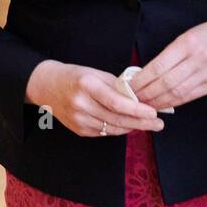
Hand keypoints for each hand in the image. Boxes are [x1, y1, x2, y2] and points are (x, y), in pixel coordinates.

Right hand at [25, 60, 163, 136]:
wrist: (47, 87)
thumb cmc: (76, 77)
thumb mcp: (97, 74)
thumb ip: (118, 86)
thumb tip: (141, 98)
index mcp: (87, 86)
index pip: (116, 103)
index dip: (137, 110)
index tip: (154, 112)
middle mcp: (81, 104)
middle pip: (117, 119)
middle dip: (141, 123)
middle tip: (159, 124)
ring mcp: (78, 120)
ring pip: (112, 129)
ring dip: (133, 127)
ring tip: (149, 125)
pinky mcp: (78, 130)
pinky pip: (104, 132)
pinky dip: (119, 129)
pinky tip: (130, 125)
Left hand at [131, 17, 206, 110]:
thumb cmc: (205, 36)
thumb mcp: (184, 37)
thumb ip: (167, 56)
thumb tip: (144, 76)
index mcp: (188, 43)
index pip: (159, 66)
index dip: (142, 80)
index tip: (129, 86)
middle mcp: (199, 58)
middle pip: (167, 82)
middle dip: (147, 94)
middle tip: (133, 99)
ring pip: (177, 93)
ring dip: (158, 101)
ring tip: (144, 105)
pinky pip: (189, 97)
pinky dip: (173, 103)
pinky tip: (162, 104)